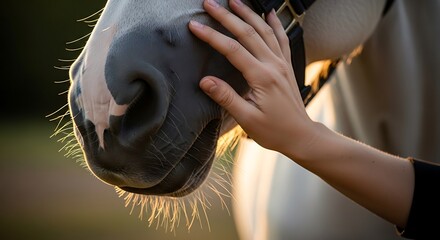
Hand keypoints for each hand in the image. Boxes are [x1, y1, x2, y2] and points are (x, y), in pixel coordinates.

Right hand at [188, 0, 318, 158]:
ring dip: (248, 14)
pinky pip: (281, 39)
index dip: (212, 36)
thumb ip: (226, 98)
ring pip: (264, 31)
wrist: (301, 135)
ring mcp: (282, 63)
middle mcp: (274, 65)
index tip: (195, 26)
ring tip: (234, 1)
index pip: (232, 50)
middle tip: (209, 4)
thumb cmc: (274, 131)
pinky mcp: (286, 66)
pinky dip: (275, 24)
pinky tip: (270, 13)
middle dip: (227, 16)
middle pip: (248, 33)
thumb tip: (205, 81)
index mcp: (262, 77)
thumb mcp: (247, 119)